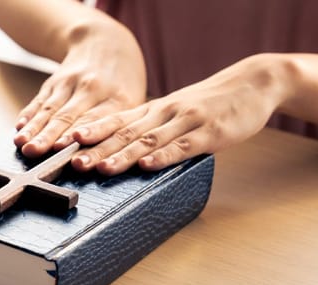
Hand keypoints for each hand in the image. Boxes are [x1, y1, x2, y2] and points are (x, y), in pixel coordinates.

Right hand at [14, 21, 145, 157]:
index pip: (94, 119)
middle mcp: (92, 88)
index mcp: (117, 97)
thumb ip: (119, 129)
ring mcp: (70, 83)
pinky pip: (39, 101)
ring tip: (22, 144)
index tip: (63, 149)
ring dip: (34, 129)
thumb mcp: (133, 101)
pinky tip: (19, 128)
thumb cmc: (123, 82)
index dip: (77, 134)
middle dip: (49, 135)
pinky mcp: (53, 82)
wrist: (105, 41)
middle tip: (35, 151)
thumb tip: (105, 161)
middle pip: (67, 116)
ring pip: (50, 109)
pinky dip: (29, 115)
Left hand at [69, 54, 292, 174]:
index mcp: (152, 110)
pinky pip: (182, 147)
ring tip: (101, 168)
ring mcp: (186, 122)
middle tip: (74, 163)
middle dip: (97, 149)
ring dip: (123, 155)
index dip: (91, 132)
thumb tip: (118, 150)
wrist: (251, 84)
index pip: (115, 121)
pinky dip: (163, 157)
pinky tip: (148, 166)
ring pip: (148, 141)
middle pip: (124, 133)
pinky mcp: (209, 133)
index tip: (66, 144)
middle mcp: (163, 113)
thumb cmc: (209, 103)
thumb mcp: (174, 113)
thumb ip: (149, 130)